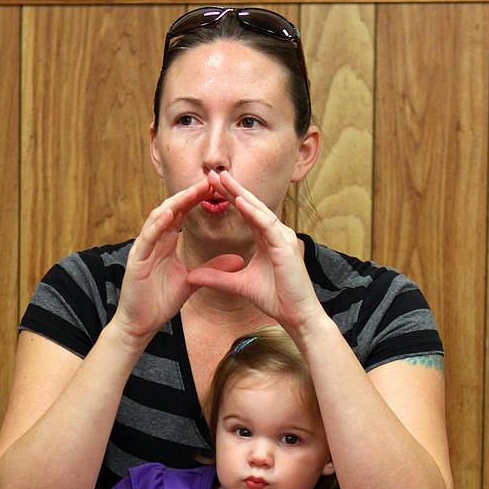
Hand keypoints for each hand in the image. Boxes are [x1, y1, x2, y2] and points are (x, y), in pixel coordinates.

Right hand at [113, 180, 220, 342]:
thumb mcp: (193, 281)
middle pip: (171, 209)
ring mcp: (143, 249)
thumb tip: (239, 259)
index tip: (217, 189)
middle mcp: (153, 241)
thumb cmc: (160, 302)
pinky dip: (157, 224)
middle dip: (189, 194)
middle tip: (209, 181)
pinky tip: (169, 214)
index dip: (197, 200)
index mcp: (166, 243)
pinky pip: (147, 238)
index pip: (182, 214)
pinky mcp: (136, 260)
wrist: (140, 324)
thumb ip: (213, 268)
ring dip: (175, 202)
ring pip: (158, 218)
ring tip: (192, 190)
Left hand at [185, 171, 323, 333]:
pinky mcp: (285, 247)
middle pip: (252, 205)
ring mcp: (283, 238)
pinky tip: (240, 201)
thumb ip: (217, 278)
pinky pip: (267, 225)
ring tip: (223, 179)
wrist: (296, 315)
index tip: (212, 186)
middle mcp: (277, 234)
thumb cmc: (276, 299)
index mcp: (268, 239)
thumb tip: (192, 275)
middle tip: (214, 173)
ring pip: (259, 210)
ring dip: (241, 193)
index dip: (231, 198)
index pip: (247, 213)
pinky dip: (253, 213)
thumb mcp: (239, 285)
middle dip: (233, 188)